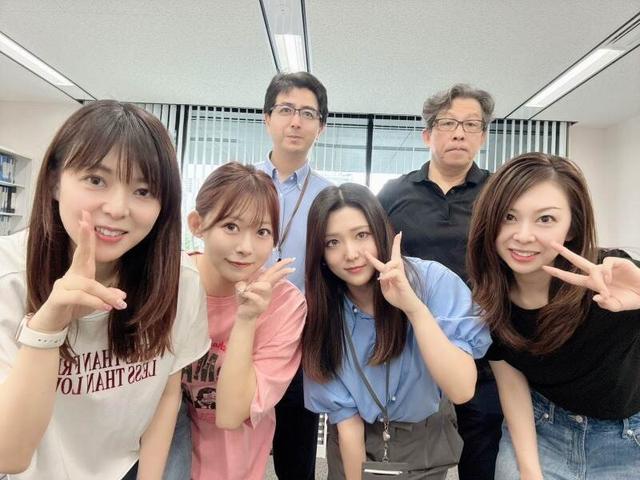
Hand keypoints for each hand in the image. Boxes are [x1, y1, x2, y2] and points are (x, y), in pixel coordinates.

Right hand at [31, 211, 127, 332]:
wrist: (53, 323)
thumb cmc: (72, 307)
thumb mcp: (95, 302)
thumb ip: (107, 296)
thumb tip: (122, 295)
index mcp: (81, 272)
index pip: (86, 250)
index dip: (87, 234)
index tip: (86, 216)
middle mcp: (71, 275)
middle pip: (80, 254)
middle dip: (84, 237)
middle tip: (86, 221)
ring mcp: (63, 285)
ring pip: (88, 285)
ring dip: (106, 295)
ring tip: (119, 305)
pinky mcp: (58, 298)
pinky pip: (79, 297)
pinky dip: (94, 302)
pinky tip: (105, 307)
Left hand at [235, 258, 294, 321]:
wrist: (244, 315)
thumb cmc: (244, 299)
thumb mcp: (240, 288)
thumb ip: (242, 284)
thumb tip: (247, 287)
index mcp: (263, 283)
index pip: (273, 271)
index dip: (282, 265)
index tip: (292, 260)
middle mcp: (267, 289)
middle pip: (275, 276)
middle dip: (283, 270)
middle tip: (292, 267)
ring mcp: (266, 298)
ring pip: (265, 286)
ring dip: (255, 286)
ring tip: (246, 291)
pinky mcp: (262, 305)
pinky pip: (255, 296)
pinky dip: (247, 294)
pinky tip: (243, 296)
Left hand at [364, 232, 421, 314]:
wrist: (407, 305)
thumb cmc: (397, 297)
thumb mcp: (385, 289)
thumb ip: (383, 280)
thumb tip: (382, 273)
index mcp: (393, 272)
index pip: (391, 258)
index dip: (394, 246)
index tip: (398, 235)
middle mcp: (398, 270)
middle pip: (395, 255)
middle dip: (397, 244)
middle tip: (399, 234)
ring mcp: (401, 274)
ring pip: (391, 263)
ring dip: (385, 269)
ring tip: (383, 279)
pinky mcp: (403, 280)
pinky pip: (393, 273)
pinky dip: (386, 276)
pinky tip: (383, 280)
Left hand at [543, 241, 639, 311]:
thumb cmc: (631, 299)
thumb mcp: (616, 306)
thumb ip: (606, 304)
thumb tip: (597, 296)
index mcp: (593, 284)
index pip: (572, 277)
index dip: (559, 273)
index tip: (545, 268)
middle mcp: (597, 273)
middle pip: (577, 261)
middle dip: (564, 252)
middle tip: (551, 244)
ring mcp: (607, 267)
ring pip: (593, 268)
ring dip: (597, 280)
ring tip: (606, 288)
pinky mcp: (618, 262)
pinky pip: (606, 263)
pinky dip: (606, 272)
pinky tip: (610, 279)